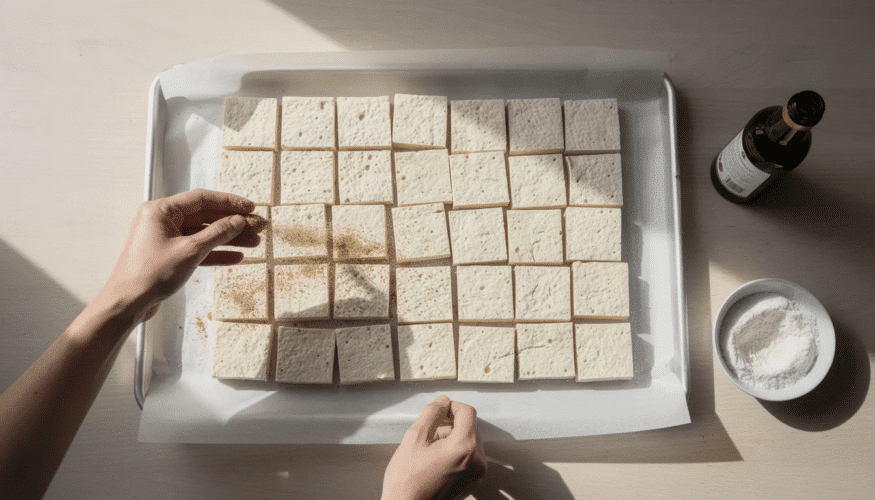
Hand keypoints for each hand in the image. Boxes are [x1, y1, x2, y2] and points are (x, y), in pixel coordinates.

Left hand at [101, 189, 254, 319]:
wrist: (128, 303)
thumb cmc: (150, 274)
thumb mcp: (190, 251)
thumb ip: (217, 233)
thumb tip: (238, 221)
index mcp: (161, 211)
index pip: (202, 199)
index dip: (229, 203)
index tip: (250, 208)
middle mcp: (163, 220)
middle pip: (205, 216)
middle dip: (233, 223)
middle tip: (257, 226)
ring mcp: (166, 238)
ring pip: (204, 233)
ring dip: (228, 238)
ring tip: (254, 242)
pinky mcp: (170, 255)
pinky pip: (198, 249)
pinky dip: (216, 252)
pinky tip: (236, 257)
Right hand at [382, 396, 486, 499]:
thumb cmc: (407, 480)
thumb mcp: (414, 438)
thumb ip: (432, 414)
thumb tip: (443, 401)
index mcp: (465, 448)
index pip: (467, 412)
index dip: (450, 406)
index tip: (437, 411)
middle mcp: (477, 461)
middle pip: (469, 426)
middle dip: (450, 424)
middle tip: (428, 433)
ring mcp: (476, 474)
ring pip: (468, 441)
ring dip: (451, 438)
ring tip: (429, 450)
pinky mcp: (471, 482)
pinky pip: (468, 457)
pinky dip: (454, 452)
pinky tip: (435, 460)